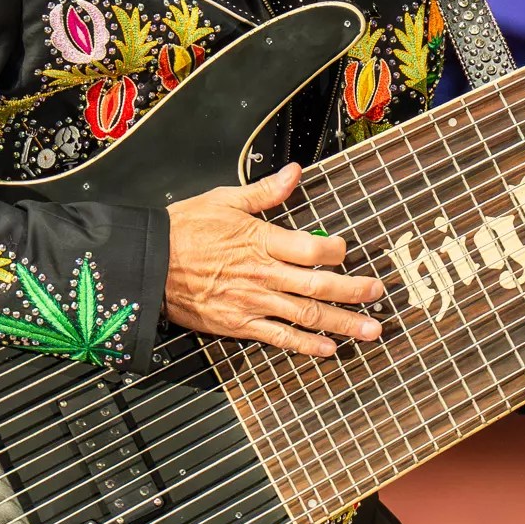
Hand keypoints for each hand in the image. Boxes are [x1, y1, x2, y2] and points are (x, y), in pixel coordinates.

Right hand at [163, 162, 386, 356]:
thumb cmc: (182, 230)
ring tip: (369, 331)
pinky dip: (305, 346)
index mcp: (262, 241)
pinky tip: (328, 350)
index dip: (337, 251)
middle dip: (354, 292)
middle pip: (319, 286)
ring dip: (341, 324)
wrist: (146, 263)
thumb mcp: (223, 200)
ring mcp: (252, 302)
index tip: (348, 250)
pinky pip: (278, 337)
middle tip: (378, 296)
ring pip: (306, 316)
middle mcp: (263, 274)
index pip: (313, 249)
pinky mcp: (239, 324)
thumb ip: (265, 193)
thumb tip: (294, 173)